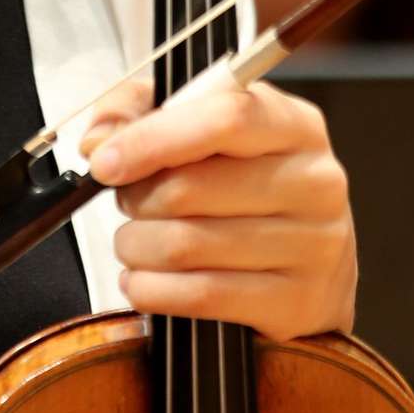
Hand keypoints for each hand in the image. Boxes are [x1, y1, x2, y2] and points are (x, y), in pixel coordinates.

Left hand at [81, 75, 357, 342]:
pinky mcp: (296, 300)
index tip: (104, 161)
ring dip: (136, 247)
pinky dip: (151, 289)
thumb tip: (98, 140)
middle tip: (129, 204)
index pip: (226, 117)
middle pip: (191, 188)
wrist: (314, 271)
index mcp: (294, 125)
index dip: (152, 138)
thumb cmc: (246, 189)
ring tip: (135, 243)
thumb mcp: (205, 130)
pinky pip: (201, 295)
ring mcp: (314, 244)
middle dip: (136, 199)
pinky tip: (143, 281)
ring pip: (186, 244)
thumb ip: (141, 111)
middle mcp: (314, 181)